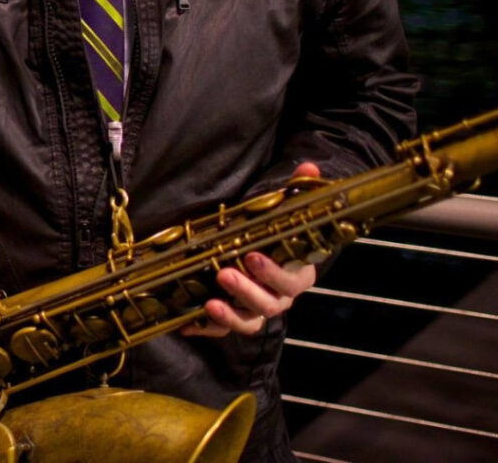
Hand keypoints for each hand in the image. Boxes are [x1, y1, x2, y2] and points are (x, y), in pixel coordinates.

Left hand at [182, 161, 320, 337]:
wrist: (268, 251)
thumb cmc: (277, 231)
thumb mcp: (285, 209)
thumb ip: (297, 191)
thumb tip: (309, 167)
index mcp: (298, 273)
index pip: (291, 280)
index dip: (273, 272)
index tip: (252, 255)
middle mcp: (281, 297)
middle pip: (270, 305)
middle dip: (246, 291)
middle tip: (224, 273)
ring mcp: (258, 310)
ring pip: (250, 322)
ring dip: (230, 316)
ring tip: (209, 303)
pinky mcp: (236, 317)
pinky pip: (225, 330)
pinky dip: (208, 329)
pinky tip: (188, 324)